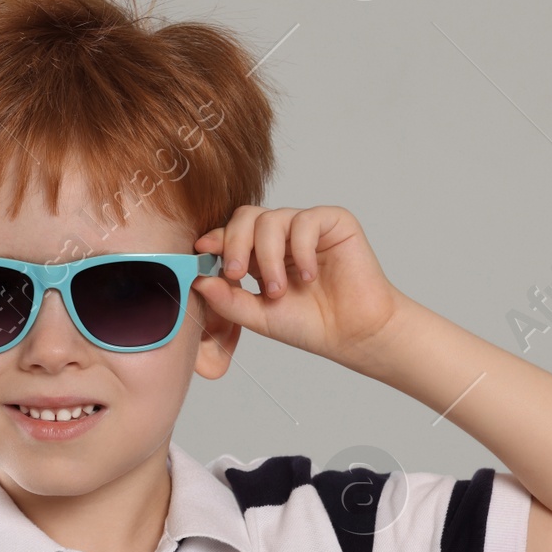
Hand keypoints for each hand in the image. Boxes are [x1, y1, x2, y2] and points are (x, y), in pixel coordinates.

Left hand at [193, 205, 402, 369]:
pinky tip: (308, 276)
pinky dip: (301, 249)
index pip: (231, 233)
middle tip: (235, 273)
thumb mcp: (259, 316)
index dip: (216, 239)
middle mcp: (282, 236)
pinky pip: (306, 221)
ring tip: (279, 289)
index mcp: (259, 254)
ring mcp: (306, 227)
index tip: (202, 251)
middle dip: (234, 243)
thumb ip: (228, 300)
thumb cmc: (311, 325)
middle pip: (246, 216)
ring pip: (272, 219)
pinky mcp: (334, 222)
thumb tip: (197, 280)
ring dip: (268, 256)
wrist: (354, 334)